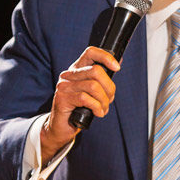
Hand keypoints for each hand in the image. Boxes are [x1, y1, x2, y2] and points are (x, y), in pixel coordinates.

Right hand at [40, 47, 119, 162]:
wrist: (63, 127)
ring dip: (104, 101)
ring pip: (93, 86)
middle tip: (109, 100)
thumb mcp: (94, 92)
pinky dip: (97, 107)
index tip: (117, 68)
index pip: (90, 52)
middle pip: (96, 71)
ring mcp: (64, 86)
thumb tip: (117, 64)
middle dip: (109, 88)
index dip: (106, 57)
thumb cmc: (80, 109)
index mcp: (77, 69)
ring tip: (103, 109)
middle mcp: (69, 75)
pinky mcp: (62, 98)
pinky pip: (85, 98)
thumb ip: (102, 80)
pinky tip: (98, 113)